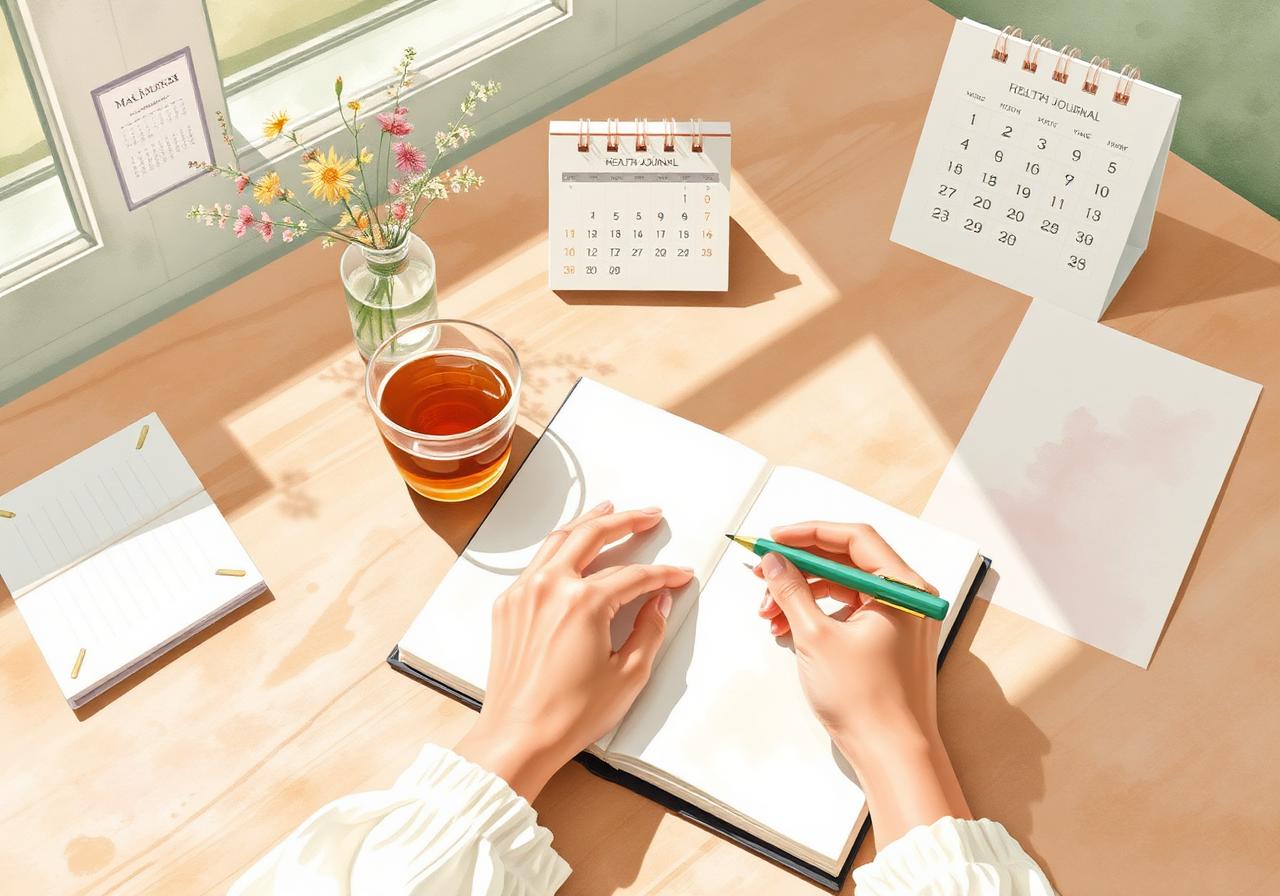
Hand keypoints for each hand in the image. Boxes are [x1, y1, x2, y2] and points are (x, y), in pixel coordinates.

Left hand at [456, 501, 692, 800]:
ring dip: (588, 521)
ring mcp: (524, 593)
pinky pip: (537, 563)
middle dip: (626, 520)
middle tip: (648, 515)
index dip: (663, 574)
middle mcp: (550, 587)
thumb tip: (659, 603)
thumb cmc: (567, 715)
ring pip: (559, 540)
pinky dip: (559, 547)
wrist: (517, 737)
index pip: (635, 575)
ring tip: (608, 510)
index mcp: (583, 603)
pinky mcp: (508, 605)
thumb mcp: (628, 676)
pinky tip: (571, 547)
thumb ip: (649, 630)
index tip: (679, 575)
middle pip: (593, 535)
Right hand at [755, 521, 970, 843]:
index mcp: (904, 588)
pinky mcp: (886, 640)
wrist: (892, 755)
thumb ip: (792, 591)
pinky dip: (815, 614)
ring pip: (842, 587)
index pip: (854, 538)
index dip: (809, 532)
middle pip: (846, 561)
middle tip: (763, 570)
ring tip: (768, 610)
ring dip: (802, 593)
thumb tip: (774, 561)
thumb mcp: (816, 637)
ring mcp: (898, 620)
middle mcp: (906, 598)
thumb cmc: (867, 701)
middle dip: (800, 565)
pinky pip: (847, 611)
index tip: (774, 538)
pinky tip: (785, 627)